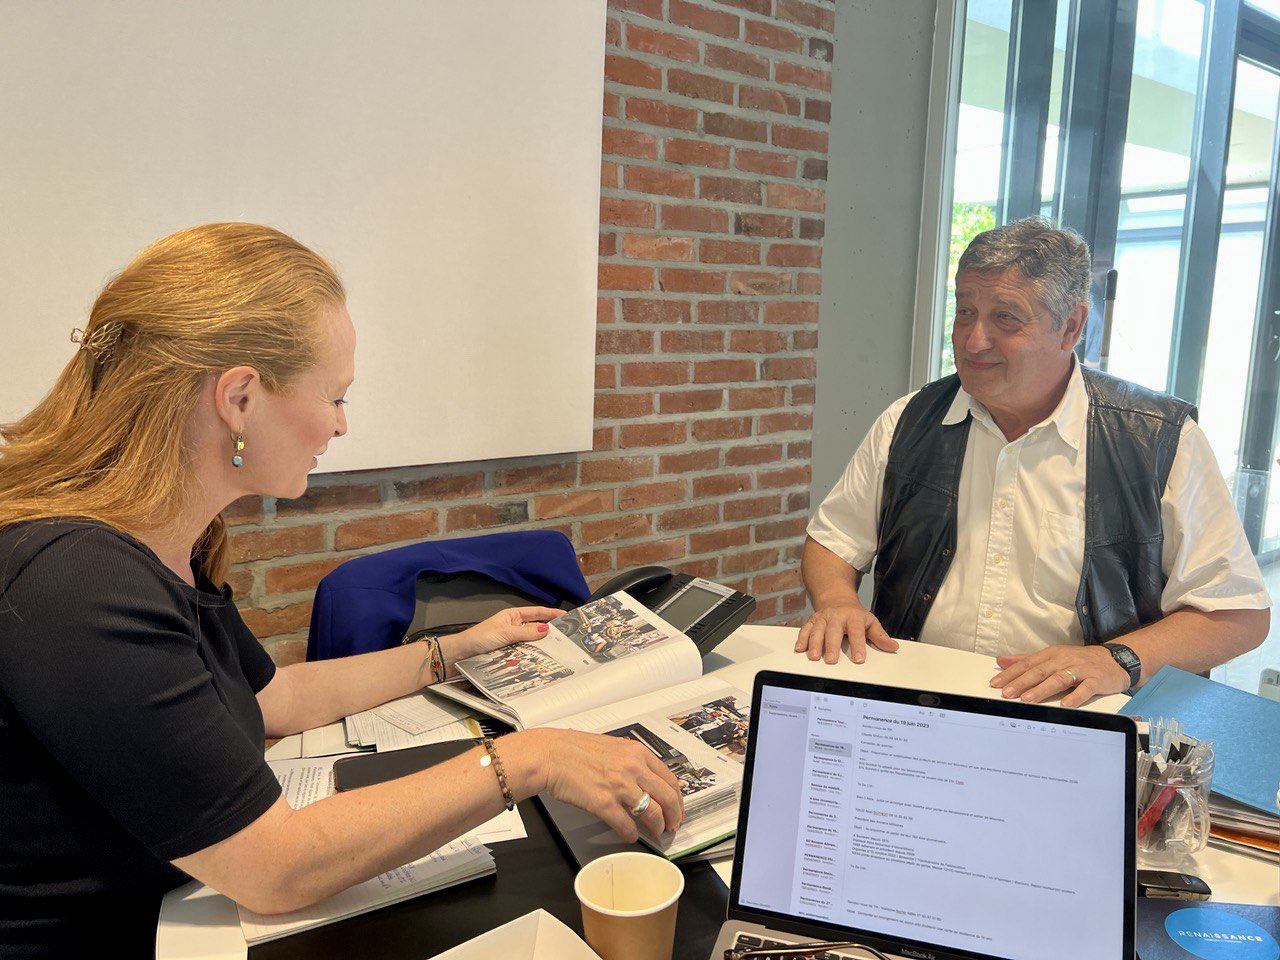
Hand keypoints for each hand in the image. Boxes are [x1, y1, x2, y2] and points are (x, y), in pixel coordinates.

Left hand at [449, 606, 563, 660]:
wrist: (461, 655)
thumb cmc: (477, 638)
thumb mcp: (504, 632)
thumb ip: (525, 632)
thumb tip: (545, 629)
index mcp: (512, 616)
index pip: (537, 613)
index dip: (551, 613)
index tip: (565, 616)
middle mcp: (514, 627)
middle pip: (536, 628)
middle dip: (549, 632)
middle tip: (564, 636)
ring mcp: (512, 641)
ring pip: (532, 642)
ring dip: (540, 646)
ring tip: (554, 649)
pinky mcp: (509, 653)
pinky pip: (525, 653)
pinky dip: (531, 655)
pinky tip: (538, 659)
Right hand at [533, 729, 684, 842]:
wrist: (551, 754)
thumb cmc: (576, 749)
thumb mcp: (613, 746)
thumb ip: (632, 761)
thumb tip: (646, 778)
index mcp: (637, 753)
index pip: (669, 779)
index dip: (677, 798)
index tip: (677, 808)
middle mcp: (632, 768)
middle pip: (667, 797)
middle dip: (673, 816)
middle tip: (671, 825)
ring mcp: (619, 786)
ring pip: (652, 813)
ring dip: (656, 827)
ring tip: (655, 832)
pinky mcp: (603, 803)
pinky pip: (626, 825)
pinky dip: (631, 834)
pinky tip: (630, 835)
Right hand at [795, 602, 898, 663]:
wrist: (837, 598)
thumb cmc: (855, 614)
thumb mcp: (870, 622)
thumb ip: (880, 636)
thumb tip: (893, 647)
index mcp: (854, 617)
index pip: (857, 632)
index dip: (858, 646)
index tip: (859, 659)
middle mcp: (837, 616)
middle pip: (833, 631)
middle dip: (832, 646)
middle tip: (831, 660)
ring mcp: (823, 618)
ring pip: (817, 630)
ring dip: (814, 643)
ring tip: (814, 657)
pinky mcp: (812, 620)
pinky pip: (805, 629)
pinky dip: (802, 638)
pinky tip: (800, 648)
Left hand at [990, 645, 1130, 706]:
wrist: (1114, 659)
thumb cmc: (1079, 660)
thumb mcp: (1052, 657)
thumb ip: (1026, 660)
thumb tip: (1001, 660)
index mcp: (1051, 655)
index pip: (1027, 664)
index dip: (1010, 674)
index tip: (996, 684)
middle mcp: (1063, 660)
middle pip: (1039, 671)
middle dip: (1021, 682)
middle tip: (1006, 693)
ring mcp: (1080, 669)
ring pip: (1058, 679)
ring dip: (1042, 689)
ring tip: (1028, 699)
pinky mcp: (1096, 679)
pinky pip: (1086, 688)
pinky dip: (1075, 696)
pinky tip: (1065, 704)